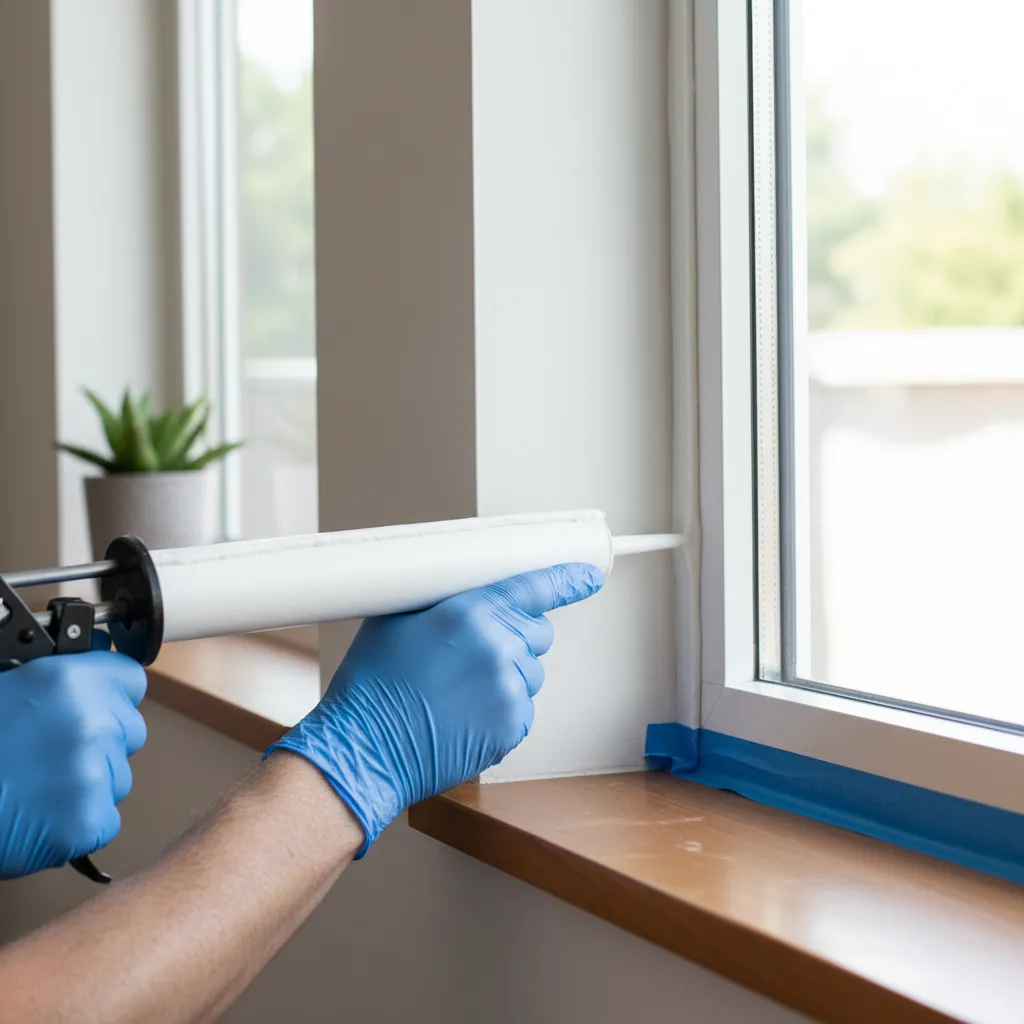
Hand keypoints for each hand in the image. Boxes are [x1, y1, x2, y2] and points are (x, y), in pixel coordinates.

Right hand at [0, 635, 147, 878]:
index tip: (94, 706)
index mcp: (69, 681)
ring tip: (33, 789)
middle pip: (128, 732)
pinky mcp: (88, 821)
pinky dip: (76, 827)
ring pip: (116, 778)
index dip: (109, 696)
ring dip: (86, 785)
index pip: (129, 680)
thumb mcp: (5, 686)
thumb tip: (89, 660)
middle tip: (47, 757)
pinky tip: (37, 819)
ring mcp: (94, 772)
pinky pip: (103, 821)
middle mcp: (90, 722)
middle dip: (98, 744)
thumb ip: (55, 681)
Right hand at [267, 563, 603, 855]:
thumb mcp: (396, 620)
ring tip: (459, 691)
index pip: (535, 587)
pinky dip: (502, 712)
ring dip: (507, 677)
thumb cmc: (372, 686)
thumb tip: (467, 593)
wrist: (364, 748)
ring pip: (530, 674)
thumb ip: (443, 601)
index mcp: (471, 613)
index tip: (589, 577)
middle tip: (472, 655)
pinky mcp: (512, 728)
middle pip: (537, 634)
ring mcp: (509, 691)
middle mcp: (498, 648)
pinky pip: (523, 710)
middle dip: (515, 639)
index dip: (568, 580)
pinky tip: (463, 715)